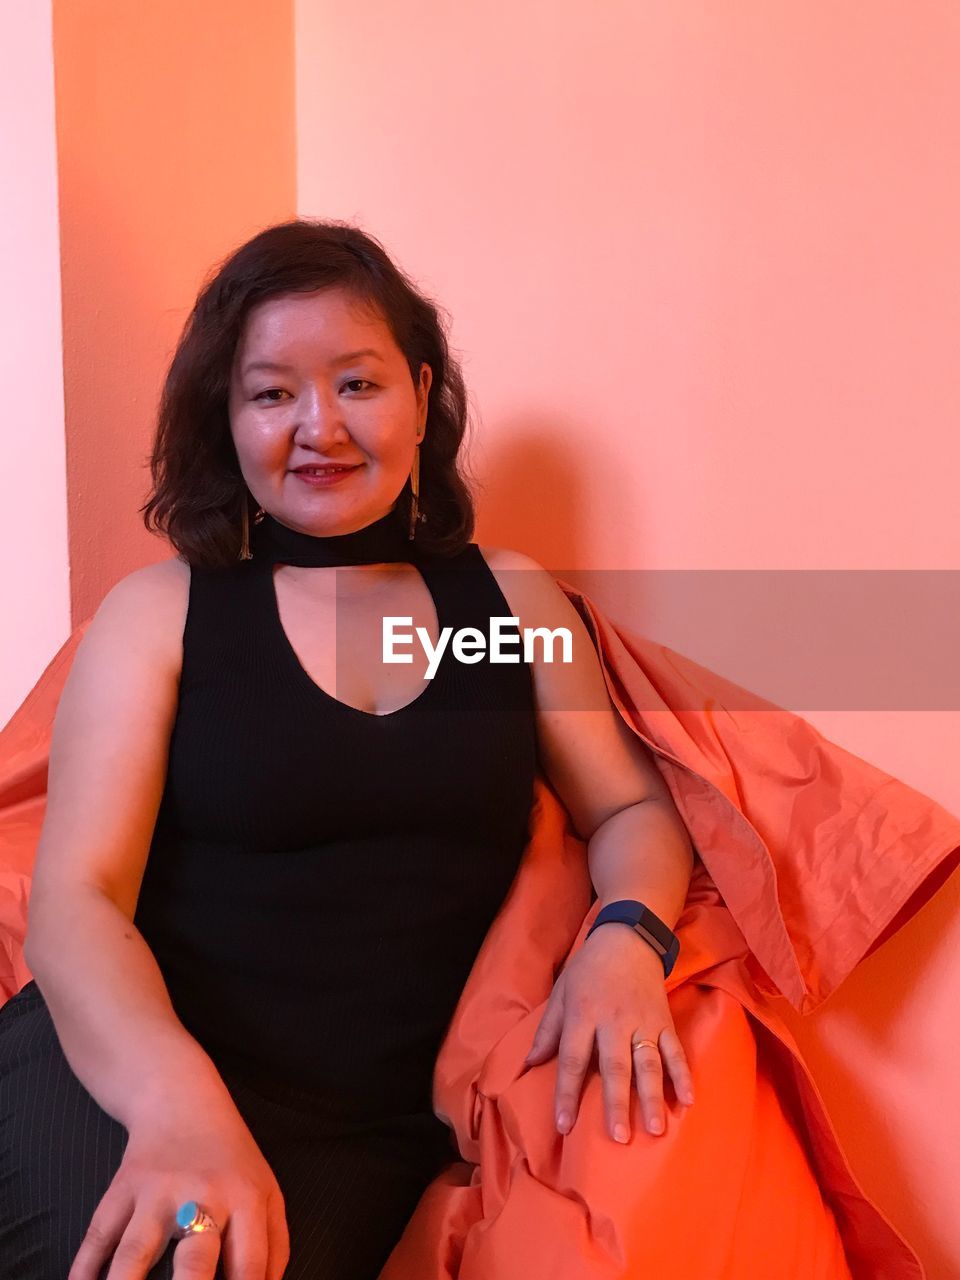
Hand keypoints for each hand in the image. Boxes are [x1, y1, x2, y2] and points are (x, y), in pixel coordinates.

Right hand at [67, 1081, 289, 1279]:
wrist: (182, 1101)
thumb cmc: (230, 1161)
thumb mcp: (266, 1193)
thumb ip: (273, 1249)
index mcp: (245, 1200)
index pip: (249, 1266)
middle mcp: (201, 1196)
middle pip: (194, 1261)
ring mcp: (156, 1192)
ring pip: (134, 1252)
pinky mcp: (121, 1188)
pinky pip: (98, 1235)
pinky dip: (85, 1268)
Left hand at [522, 923, 694, 1142]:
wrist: (627, 939)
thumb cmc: (588, 969)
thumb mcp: (561, 992)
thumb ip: (548, 1031)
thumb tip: (529, 1064)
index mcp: (583, 1014)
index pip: (572, 1059)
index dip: (566, 1093)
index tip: (564, 1125)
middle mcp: (613, 1021)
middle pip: (615, 1066)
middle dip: (616, 1103)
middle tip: (618, 1137)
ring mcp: (643, 1022)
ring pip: (648, 1063)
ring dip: (652, 1096)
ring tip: (656, 1128)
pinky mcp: (664, 1021)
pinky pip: (675, 1051)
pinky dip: (682, 1075)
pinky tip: (687, 1100)